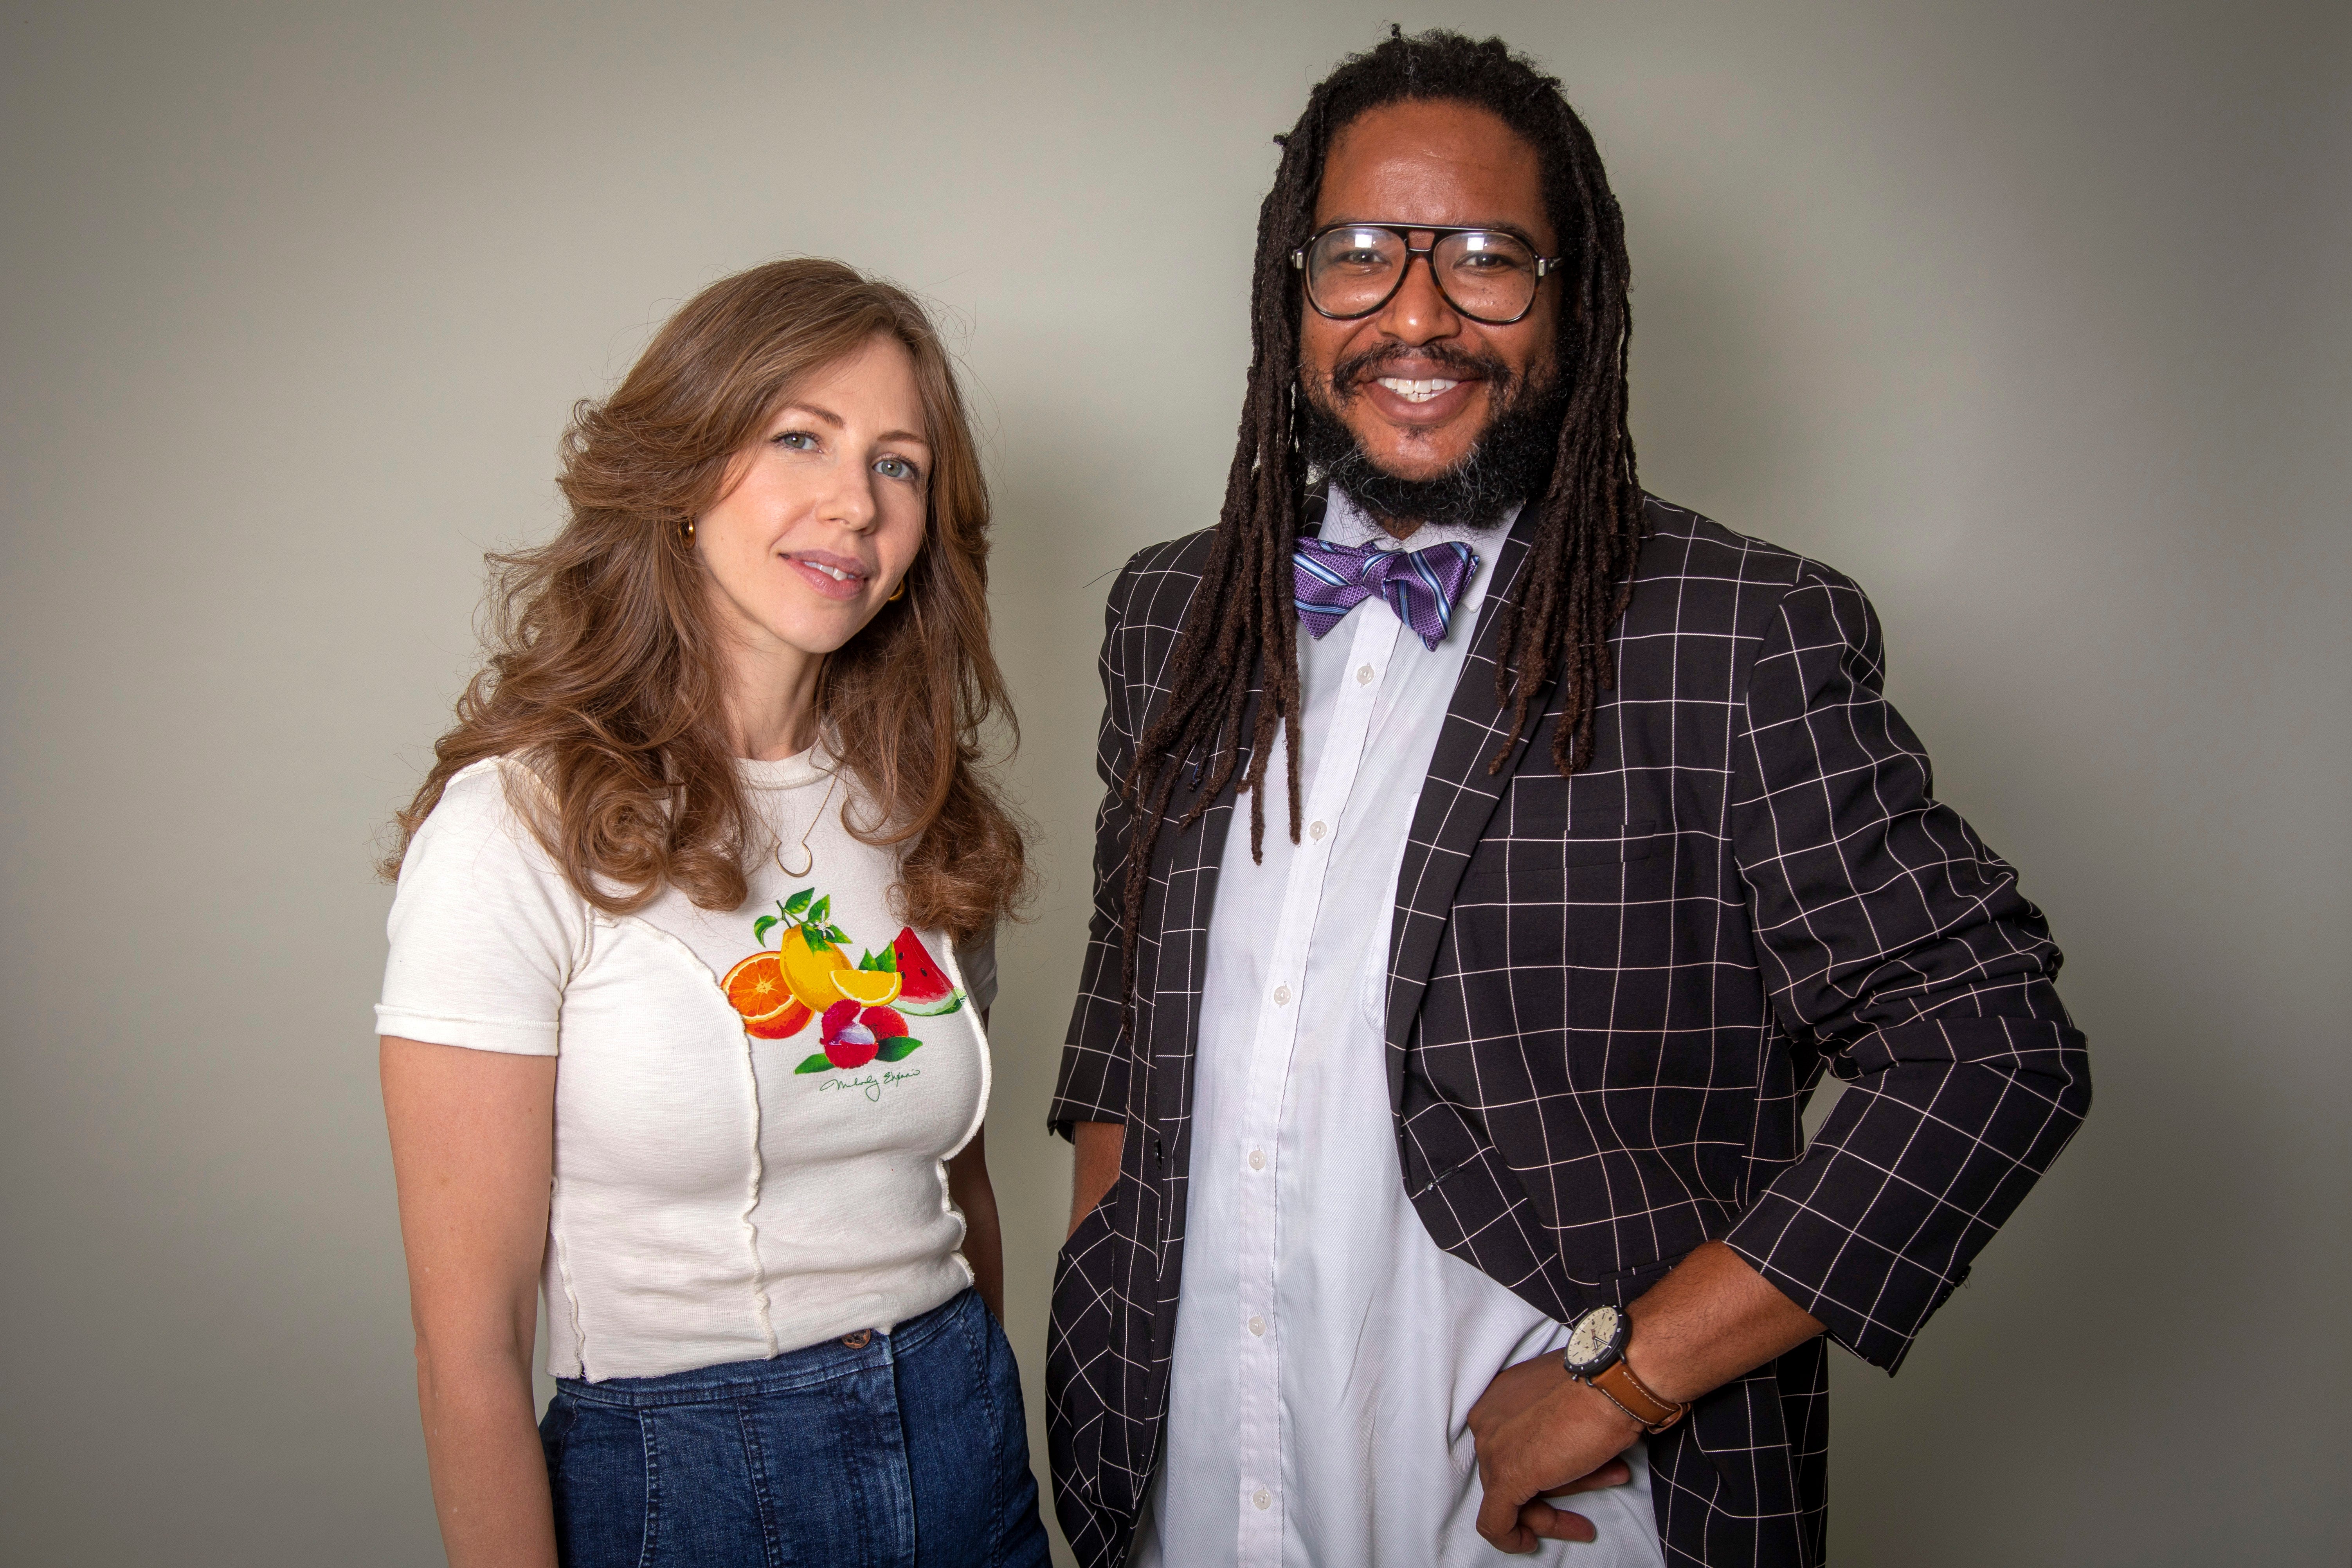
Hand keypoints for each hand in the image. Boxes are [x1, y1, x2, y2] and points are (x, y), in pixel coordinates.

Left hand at [1466, 1352, 1642, 1553]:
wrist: (1614, 1387)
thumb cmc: (1600, 1391)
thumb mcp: (1566, 1411)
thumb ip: (1551, 1435)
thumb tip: (1559, 1463)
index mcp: (1499, 1400)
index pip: (1513, 1449)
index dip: (1542, 1474)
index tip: (1571, 1484)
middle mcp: (1487, 1421)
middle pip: (1511, 1474)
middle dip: (1548, 1500)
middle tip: (1580, 1519)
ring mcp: (1493, 1448)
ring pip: (1508, 1500)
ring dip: (1548, 1519)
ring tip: (1583, 1526)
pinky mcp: (1505, 1476)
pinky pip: (1495, 1522)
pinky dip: (1510, 1539)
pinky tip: (1528, 1543)